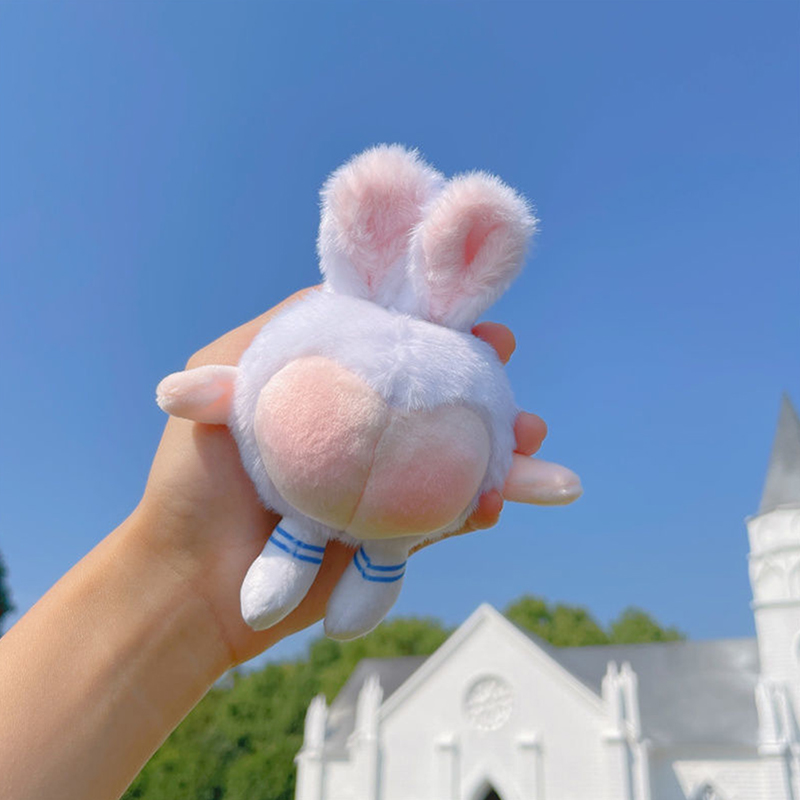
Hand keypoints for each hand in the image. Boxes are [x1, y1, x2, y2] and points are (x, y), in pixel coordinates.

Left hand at [139, 288, 550, 665]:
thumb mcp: (219, 378)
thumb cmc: (194, 479)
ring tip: (533, 441)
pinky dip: (477, 508)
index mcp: (328, 390)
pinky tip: (497, 502)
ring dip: (503, 449)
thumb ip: (279, 331)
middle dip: (485, 386)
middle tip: (510, 369)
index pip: (395, 346)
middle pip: (436, 400)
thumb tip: (343, 289)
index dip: (439, 329)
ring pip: (454, 459)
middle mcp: (360, 433)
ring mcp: (379, 486)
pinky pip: (445, 518)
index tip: (477, 322)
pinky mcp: (391, 537)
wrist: (190, 586)